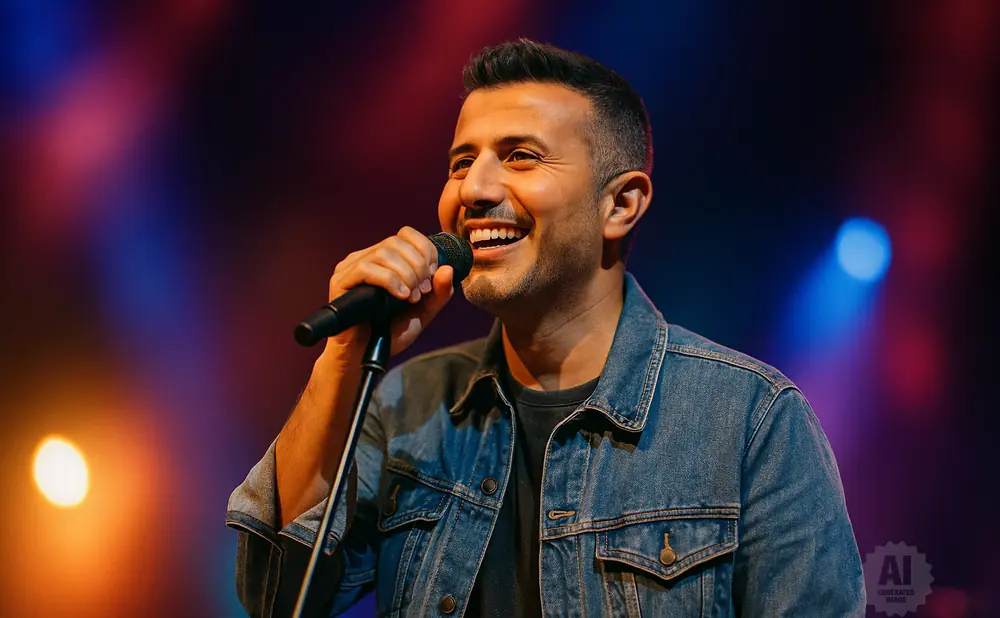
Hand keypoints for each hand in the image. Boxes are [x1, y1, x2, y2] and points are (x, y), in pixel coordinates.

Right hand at [321, 227, 454, 358]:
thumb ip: (438, 293)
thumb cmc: (390, 332)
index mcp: (385, 259)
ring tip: (410, 297)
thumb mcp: (422, 312)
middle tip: (422, 291)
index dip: (425, 250)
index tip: (432, 275)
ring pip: (384, 252)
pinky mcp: (341, 281)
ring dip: (406, 274)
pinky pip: (367, 268)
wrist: (365, 355)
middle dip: (418, 265)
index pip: (406, 234)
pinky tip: (400, 296)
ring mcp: (351, 267)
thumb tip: (447, 269)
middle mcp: (366, 257)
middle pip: (397, 242)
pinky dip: (390, 280)